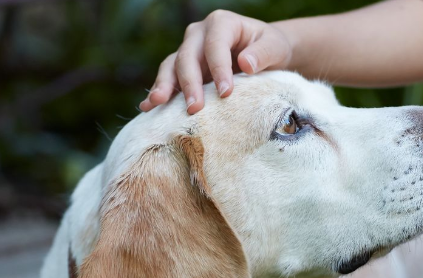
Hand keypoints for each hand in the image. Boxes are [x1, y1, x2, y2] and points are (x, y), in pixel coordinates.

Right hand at [140, 10, 293, 113]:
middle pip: (188, 56)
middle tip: (194, 108)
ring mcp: (188, 50)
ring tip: (157, 104)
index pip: (216, 46)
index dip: (219, 69)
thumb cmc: (269, 48)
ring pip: (171, 66)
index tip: (226, 93)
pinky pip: (167, 78)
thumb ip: (263, 54)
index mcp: (221, 23)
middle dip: (189, 83)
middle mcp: (199, 34)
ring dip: (164, 86)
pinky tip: (148, 108)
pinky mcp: (183, 68)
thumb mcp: (274, 47)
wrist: (263, 53)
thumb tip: (245, 64)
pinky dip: (158, 92)